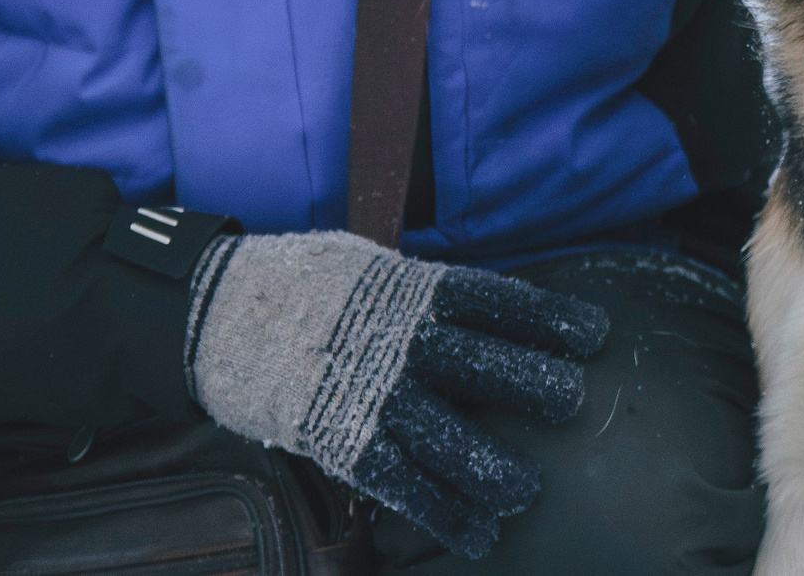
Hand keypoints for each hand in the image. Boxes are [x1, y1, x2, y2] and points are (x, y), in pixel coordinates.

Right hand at [183, 231, 607, 556]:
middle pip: (477, 359)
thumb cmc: (298, 287)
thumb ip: (419, 293)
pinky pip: (397, 479)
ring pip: (442, 430)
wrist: (211, 312)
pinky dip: (438, 509)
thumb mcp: (364, 269)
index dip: (543, 318)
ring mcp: (364, 389)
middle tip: (573, 400)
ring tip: (526, 491)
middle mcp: (393, 336)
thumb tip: (480, 310)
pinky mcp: (335, 434)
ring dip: (488, 464)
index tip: (592, 334)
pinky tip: (473, 533)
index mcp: (406, 287)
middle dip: (529, 380)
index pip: (490, 299)